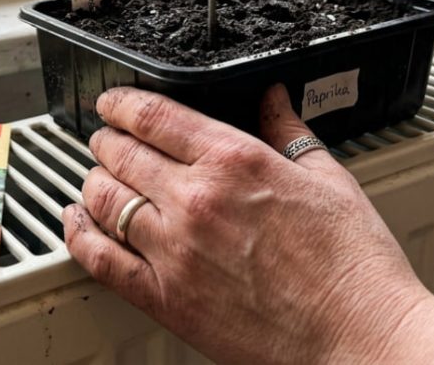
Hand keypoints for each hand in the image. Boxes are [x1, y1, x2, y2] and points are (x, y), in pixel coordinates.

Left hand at [62, 86, 433, 363]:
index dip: (122, 103)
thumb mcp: (329, 179)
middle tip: (106, 139)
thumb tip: (275, 99)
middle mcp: (197, 199)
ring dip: (92, 181)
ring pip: (103, 199)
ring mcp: (175, 250)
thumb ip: (290, 131)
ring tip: (96, 177)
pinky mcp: (164, 297)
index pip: (154, 116)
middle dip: (106, 140)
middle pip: (121, 153)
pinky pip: (99, 258)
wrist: (358, 335)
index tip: (114, 102)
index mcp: (236, 160)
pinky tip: (75, 221)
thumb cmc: (352, 266)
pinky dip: (77, 234)